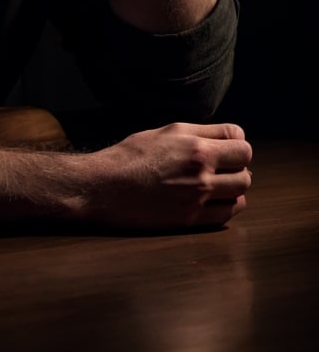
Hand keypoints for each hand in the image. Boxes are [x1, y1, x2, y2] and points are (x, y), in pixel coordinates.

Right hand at [80, 122, 251, 230]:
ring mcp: (197, 197)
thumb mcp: (163, 132)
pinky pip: (227, 214)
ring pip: (241, 192)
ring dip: (233, 187)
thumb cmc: (129, 155)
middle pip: (245, 168)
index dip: (235, 143)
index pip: (241, 141)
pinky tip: (213, 201)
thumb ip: (198, 132)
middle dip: (236, 165)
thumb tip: (227, 137)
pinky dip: (226, 206)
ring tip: (217, 184)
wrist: (104, 186)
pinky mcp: (191, 219)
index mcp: (195, 145)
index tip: (225, 147)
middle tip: (220, 167)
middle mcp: (201, 171)